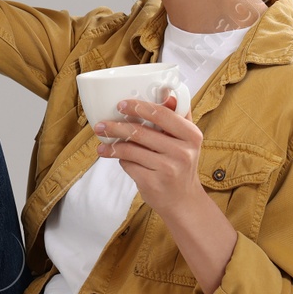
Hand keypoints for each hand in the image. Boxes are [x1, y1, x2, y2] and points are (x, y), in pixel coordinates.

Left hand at [93, 94, 204, 218]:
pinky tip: (114, 157)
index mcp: (191, 135)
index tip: (121, 104)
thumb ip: (178, 116)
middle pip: (140, 132)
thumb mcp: (187, 140)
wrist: (183, 200)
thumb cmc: (181, 164)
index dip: (139, 107)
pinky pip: (128, 165)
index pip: (162, 114)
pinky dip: (120, 160)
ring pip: (130, 149)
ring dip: (111, 145)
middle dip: (116, 126)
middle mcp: (182, 151)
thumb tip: (167, 93)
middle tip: (101, 124)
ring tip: (101, 144)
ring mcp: (168, 168)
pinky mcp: (153, 182)